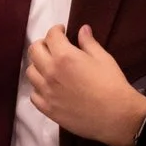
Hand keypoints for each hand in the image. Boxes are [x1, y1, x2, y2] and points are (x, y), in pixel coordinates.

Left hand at [25, 24, 145, 145]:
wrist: (116, 115)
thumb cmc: (112, 84)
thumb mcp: (103, 58)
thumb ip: (89, 43)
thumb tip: (82, 29)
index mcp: (64, 56)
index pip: (51, 36)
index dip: (56, 30)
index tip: (62, 31)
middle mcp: (50, 72)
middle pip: (34, 50)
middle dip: (43, 44)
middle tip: (54, 47)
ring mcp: (46, 92)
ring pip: (30, 72)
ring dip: (38, 65)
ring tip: (50, 67)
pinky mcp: (47, 108)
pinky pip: (33, 95)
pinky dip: (38, 87)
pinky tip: (48, 87)